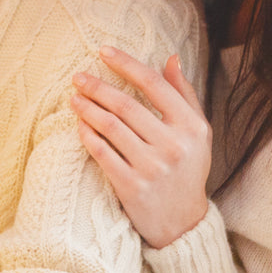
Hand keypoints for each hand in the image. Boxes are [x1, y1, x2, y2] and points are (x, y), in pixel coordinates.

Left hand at [71, 46, 210, 248]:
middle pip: (127, 105)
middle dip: (98, 86)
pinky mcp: (132, 187)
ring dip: (88, 108)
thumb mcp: (197, 132)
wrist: (182, 222)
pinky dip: (87, 135)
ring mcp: (152, 167)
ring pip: (111, 127)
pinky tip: (78, 124)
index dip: (126, 64)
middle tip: (78, 76)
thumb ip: (184, 95)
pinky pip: (102, 153)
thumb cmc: (187, 168)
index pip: (154, 85)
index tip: (103, 51)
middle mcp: (173, 145)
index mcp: (191, 127)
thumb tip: (171, 58)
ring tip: (74, 98)